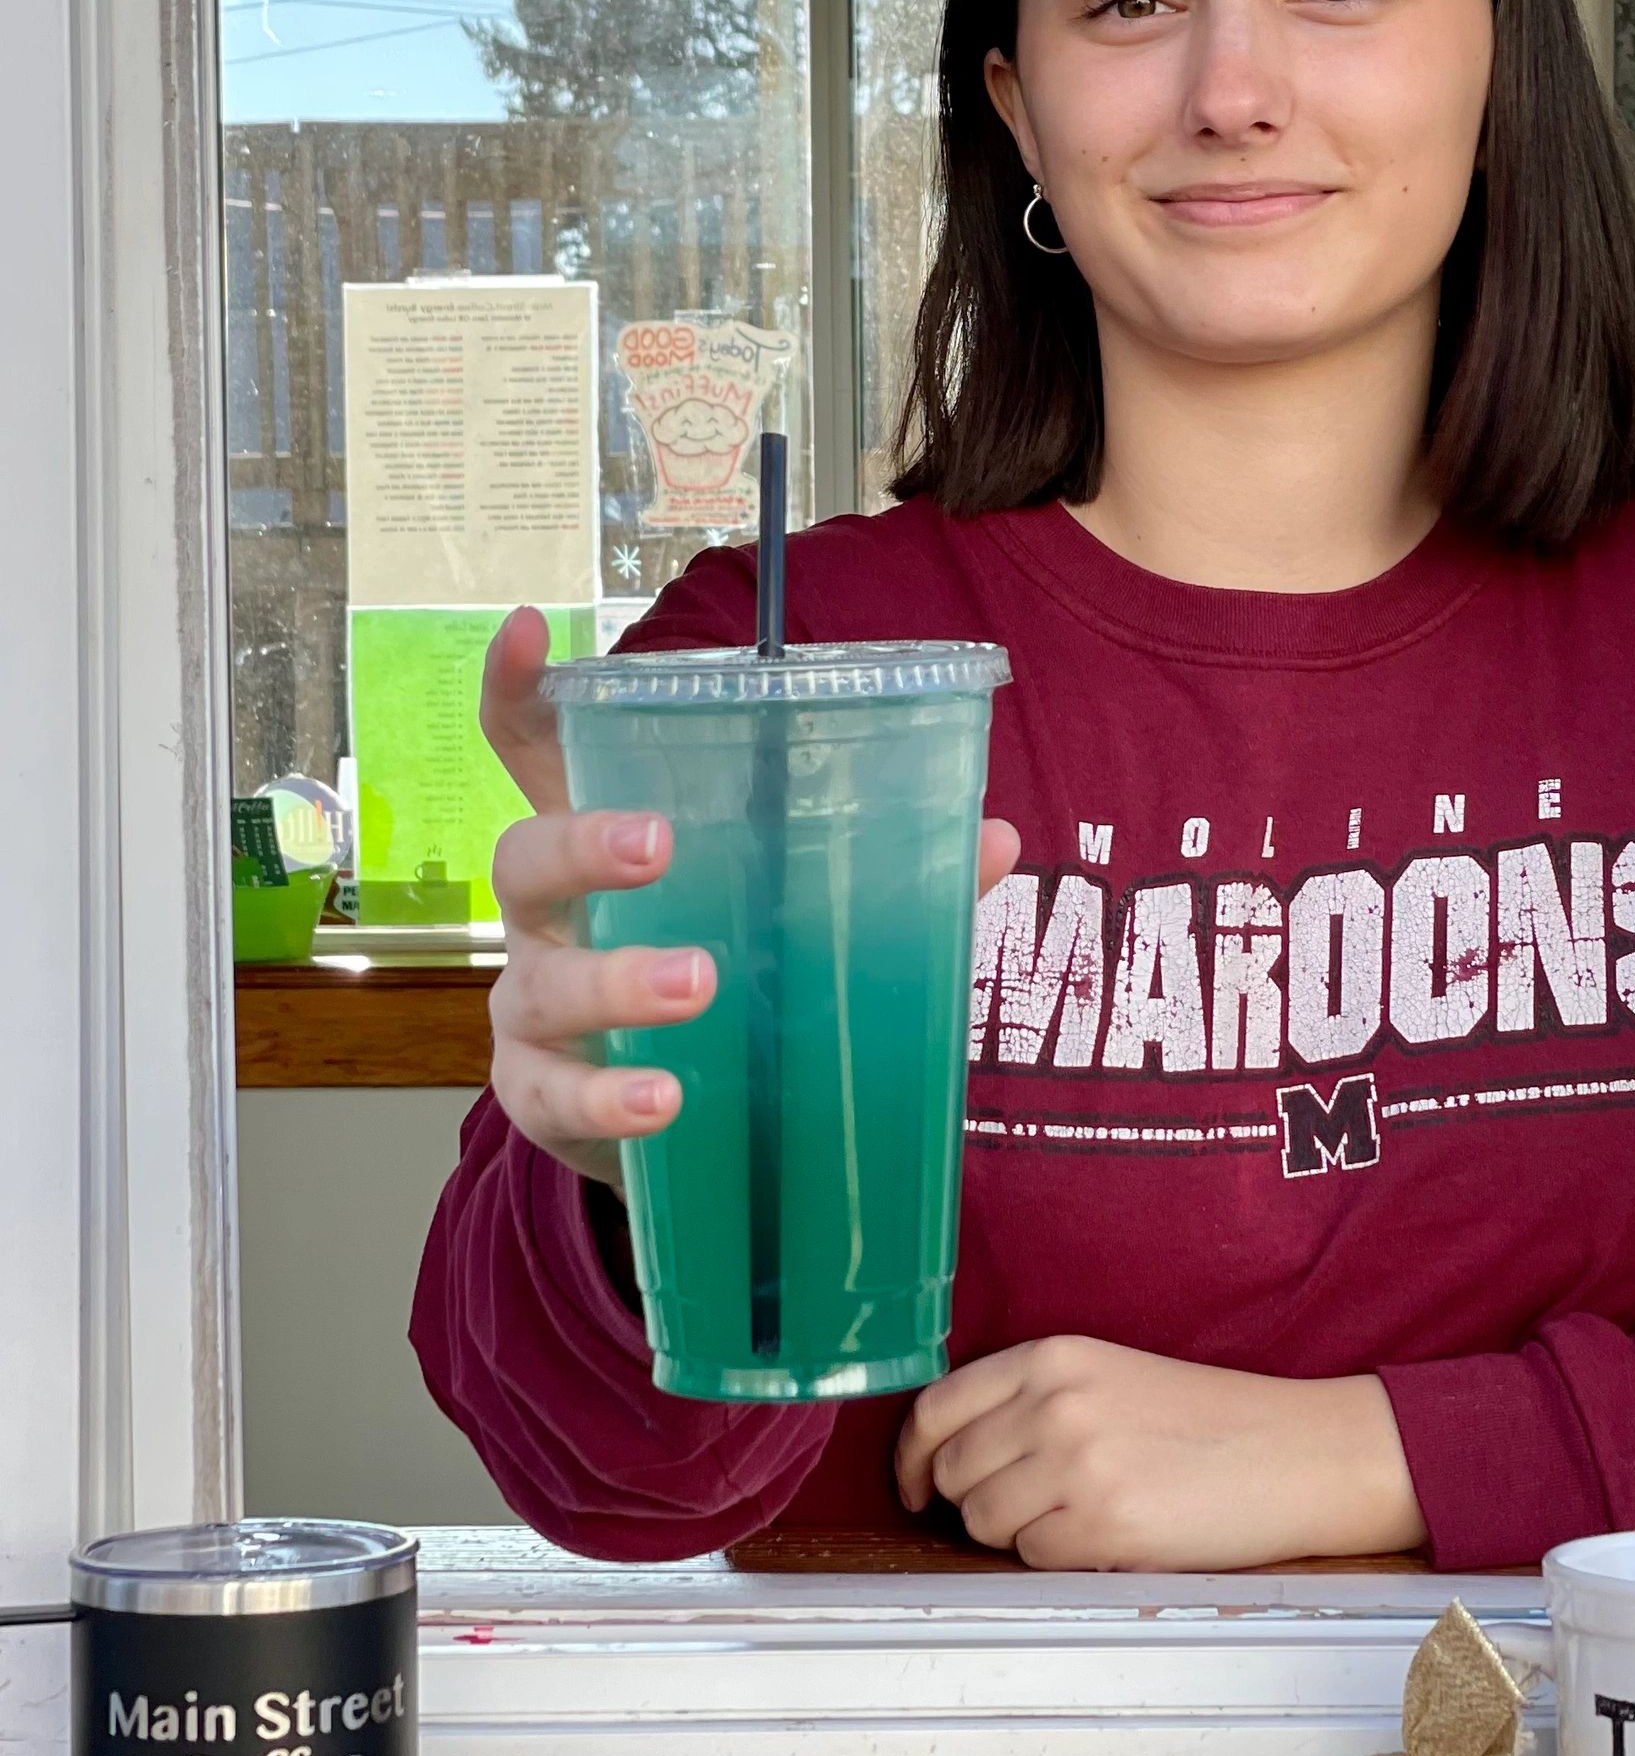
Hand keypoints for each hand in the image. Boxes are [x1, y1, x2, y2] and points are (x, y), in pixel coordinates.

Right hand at [478, 605, 1021, 1186]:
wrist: (688, 1126)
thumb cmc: (737, 984)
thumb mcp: (795, 917)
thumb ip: (884, 874)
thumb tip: (996, 837)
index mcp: (604, 847)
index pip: (538, 754)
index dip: (518, 690)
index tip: (525, 629)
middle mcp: (551, 919)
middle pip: (524, 858)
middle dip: (584, 843)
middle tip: (658, 843)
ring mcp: (535, 1007)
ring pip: (544, 982)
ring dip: (618, 979)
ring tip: (699, 981)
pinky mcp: (542, 1096)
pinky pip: (557, 1094)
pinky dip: (611, 1096)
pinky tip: (666, 1098)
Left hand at [892, 1335, 1427, 1569]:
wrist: (1296, 1452)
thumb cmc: (1208, 1420)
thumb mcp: (1112, 1376)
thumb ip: (1032, 1399)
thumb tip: (947, 1456)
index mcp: (1054, 1356)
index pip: (936, 1408)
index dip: (912, 1458)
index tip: (914, 1487)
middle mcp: (1055, 1402)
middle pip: (951, 1472)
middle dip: (973, 1500)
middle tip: (1030, 1506)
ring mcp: (1076, 1464)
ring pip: (982, 1522)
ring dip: (1018, 1533)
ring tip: (1084, 1515)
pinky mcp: (1103, 1525)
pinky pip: (1031, 1560)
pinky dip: (1059, 1560)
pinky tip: (1110, 1535)